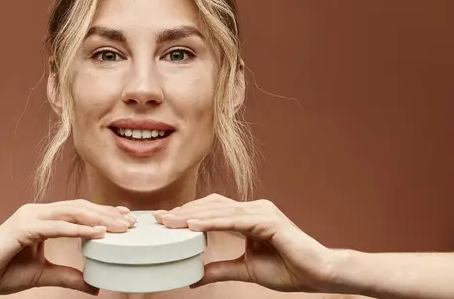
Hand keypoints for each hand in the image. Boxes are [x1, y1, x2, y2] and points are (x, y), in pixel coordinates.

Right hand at [0, 200, 135, 295]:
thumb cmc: (1, 272)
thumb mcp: (42, 274)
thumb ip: (68, 275)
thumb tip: (93, 285)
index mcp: (43, 218)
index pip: (79, 211)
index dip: (103, 213)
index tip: (125, 218)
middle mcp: (38, 211)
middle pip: (80, 208)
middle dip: (107, 214)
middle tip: (131, 222)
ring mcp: (30, 216)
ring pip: (72, 212)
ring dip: (99, 219)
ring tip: (121, 227)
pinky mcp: (23, 227)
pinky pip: (57, 227)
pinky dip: (80, 229)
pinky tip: (98, 234)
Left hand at [155, 194, 336, 292]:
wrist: (319, 274)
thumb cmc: (289, 270)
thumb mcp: (245, 270)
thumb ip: (220, 268)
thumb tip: (195, 275)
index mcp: (248, 217)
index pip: (212, 210)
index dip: (188, 214)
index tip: (165, 222)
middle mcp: (254, 208)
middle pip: (211, 205)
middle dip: (185, 212)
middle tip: (160, 219)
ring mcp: (262, 211)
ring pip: (220, 210)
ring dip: (193, 216)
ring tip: (171, 222)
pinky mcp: (269, 220)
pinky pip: (235, 220)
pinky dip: (213, 222)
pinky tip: (194, 226)